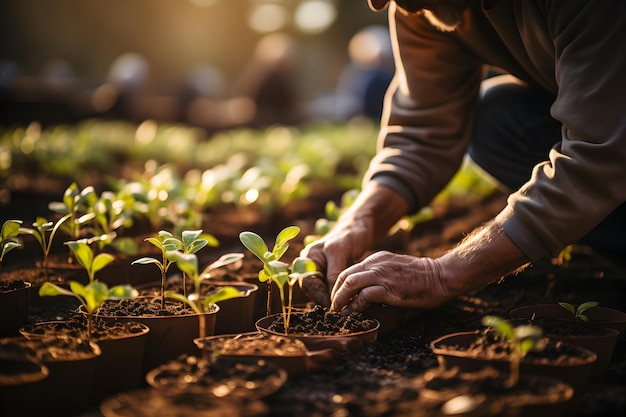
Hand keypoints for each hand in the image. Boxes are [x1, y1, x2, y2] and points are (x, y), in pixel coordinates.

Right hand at [300, 214, 375, 306]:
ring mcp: (321, 269)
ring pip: (323, 291)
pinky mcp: (332, 273)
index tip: (334, 306)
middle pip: (313, 290)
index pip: (307, 283)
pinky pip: (332, 287)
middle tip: (341, 310)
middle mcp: (311, 265)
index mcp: (308, 257)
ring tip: (347, 306)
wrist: (361, 226)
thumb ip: (334, 273)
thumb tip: (332, 298)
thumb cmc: (350, 234)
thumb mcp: (340, 252)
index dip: (319, 296)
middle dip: (325, 300)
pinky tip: (350, 299)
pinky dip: (340, 293)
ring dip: (333, 298)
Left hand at [330, 251, 450, 313]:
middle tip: (334, 308)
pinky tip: (352, 315)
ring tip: (338, 312)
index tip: (337, 298)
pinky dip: (355, 307)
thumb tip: (367, 290)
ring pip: (350, 284)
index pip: (349, 270)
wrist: (440, 276)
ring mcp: (382, 275)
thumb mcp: (395, 268)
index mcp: (376, 259)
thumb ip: (380, 274)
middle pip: (345, 276)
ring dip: (340, 299)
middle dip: (335, 293)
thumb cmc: (421, 275)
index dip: (339, 285)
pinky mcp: (389, 288)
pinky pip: (364, 296)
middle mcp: (376, 264)